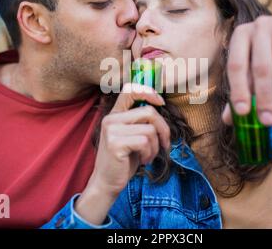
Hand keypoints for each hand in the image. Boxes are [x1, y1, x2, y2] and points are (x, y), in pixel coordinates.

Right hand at [74, 83, 169, 224]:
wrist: (107, 182)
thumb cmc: (124, 159)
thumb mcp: (132, 135)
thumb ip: (140, 120)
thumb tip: (159, 104)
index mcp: (115, 114)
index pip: (130, 89)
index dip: (148, 92)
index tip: (160, 103)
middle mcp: (111, 119)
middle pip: (148, 111)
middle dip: (163, 128)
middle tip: (164, 143)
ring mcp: (111, 130)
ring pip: (150, 129)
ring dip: (156, 145)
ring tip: (149, 155)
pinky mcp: (115, 143)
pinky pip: (145, 141)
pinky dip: (150, 153)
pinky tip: (143, 160)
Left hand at [223, 10, 271, 125]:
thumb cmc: (270, 53)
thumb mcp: (252, 68)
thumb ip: (241, 91)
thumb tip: (227, 120)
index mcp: (240, 35)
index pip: (236, 66)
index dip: (238, 90)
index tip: (242, 113)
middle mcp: (259, 26)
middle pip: (261, 68)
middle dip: (264, 97)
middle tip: (267, 120)